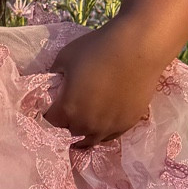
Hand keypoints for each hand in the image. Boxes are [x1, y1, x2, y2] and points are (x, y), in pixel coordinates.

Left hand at [44, 20, 170, 146]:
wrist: (138, 49)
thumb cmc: (98, 49)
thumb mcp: (66, 56)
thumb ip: (56, 72)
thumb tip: (55, 79)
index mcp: (67, 109)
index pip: (50, 120)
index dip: (49, 113)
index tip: (53, 106)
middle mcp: (86, 124)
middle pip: (70, 131)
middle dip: (67, 123)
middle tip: (71, 112)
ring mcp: (108, 127)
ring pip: (91, 139)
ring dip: (86, 131)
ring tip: (87, 123)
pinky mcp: (127, 124)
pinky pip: (111, 135)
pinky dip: (104, 130)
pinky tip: (104, 122)